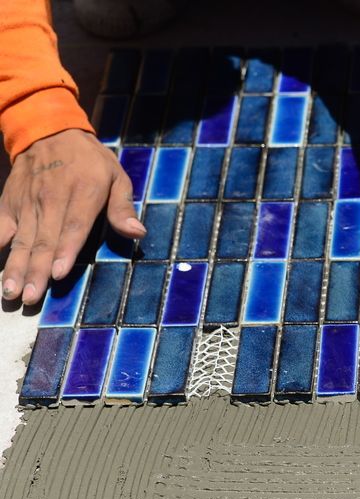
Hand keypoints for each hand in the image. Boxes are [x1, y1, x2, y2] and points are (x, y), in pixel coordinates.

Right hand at [0, 129, 145, 304]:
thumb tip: (137, 233)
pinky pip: (0, 227)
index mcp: (83, 193)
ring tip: (10, 292)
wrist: (49, 131)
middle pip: (43, 240)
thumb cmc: (91, 161)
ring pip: (21, 239)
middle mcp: (52, 199)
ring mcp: (27, 202)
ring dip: (15, 267)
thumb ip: (123, 207)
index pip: (73, 227)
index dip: (65, 251)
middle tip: (30, 298)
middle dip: (36, 270)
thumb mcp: (117, 177)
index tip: (58, 274)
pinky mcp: (8, 203)